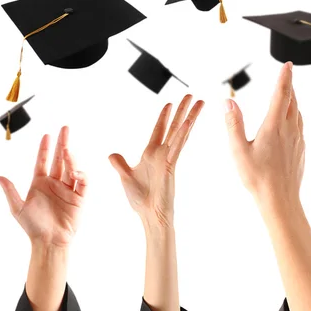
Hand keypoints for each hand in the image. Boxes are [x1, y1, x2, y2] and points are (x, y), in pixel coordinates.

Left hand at [0, 126, 87, 248]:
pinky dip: (81, 175)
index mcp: (40, 183)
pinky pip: (82, 183)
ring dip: (70, 158)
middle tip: (65, 128)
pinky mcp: (79, 197)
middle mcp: (55, 183)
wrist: (49, 241)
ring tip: (67, 149)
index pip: (43, 161)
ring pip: (71, 168)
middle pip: (60, 159)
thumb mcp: (17, 208)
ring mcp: (68, 189)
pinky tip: (76, 171)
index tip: (47, 135)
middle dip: (62, 143)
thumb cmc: (33, 226)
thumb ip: (10, 191)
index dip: (44, 148)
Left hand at [109, 95, 203, 232]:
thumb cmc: (141, 199)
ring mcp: (169, 158)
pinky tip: (189, 123)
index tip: (170, 104)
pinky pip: (177, 146)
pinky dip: (182, 134)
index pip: (159, 130)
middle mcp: (162, 153)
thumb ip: (120, 164)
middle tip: (190, 96)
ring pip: (180, 132)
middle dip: (182, 110)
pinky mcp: (171, 165)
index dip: (164, 117)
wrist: (149, 214)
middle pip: (174, 126)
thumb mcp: (125, 176)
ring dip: (189, 116)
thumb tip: (112, 155)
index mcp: (151, 154)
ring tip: (199, 102)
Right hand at [225, 62, 304, 209]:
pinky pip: (299, 126)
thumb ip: (233, 124)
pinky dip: (295, 116)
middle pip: (292, 100)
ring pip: (297, 113)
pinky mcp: (301, 150)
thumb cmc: (257, 177)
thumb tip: (228, 102)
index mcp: (274, 126)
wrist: (280, 199)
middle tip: (287, 74)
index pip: (282, 94)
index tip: (288, 64)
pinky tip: (290, 121)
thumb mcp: (238, 150)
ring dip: (293, 100)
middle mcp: (289, 130)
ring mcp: (298, 140)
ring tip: (288, 94)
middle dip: (289, 85)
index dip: (285, 77)